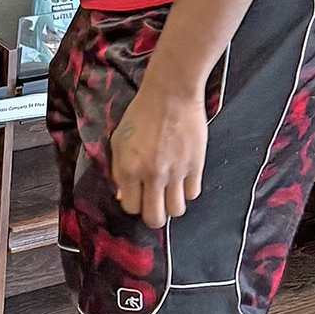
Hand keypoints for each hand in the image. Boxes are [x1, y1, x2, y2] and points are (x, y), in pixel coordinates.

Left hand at [110, 85, 206, 228]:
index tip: (137, 196)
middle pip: (154, 218)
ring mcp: (175, 173)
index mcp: (128, 168)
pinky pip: (193, 194)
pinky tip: (182, 179)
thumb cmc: (140, 114)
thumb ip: (119, 170)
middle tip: (154, 205)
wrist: (170, 95)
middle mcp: (151, 175)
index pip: (130, 207)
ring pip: (176, 211)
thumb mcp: (119, 140)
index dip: (133, 204)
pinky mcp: (196, 166)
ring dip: (172, 205)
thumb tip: (124, 195)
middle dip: (153, 216)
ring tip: (169, 192)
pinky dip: (187, 190)